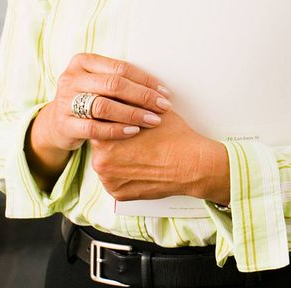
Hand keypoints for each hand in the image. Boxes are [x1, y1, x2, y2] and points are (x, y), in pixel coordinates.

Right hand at [26, 54, 171, 187]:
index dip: (146, 80)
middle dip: (143, 96)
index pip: (120, 68)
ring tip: (153, 120)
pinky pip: (94, 128)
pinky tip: (134, 131)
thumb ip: (121, 80)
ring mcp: (64, 101)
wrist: (58, 122)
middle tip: (163, 107)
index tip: (165, 92)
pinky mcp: (64, 124)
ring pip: (103, 106)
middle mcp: (71, 78)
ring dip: (133, 113)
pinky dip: (117, 130)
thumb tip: (160, 88)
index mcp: (82, 62)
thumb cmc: (90, 99)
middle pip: (113, 84)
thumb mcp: (100, 83)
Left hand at [89, 109, 230, 203]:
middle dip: (113, 141)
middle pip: (100, 145)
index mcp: (104, 134)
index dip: (112, 121)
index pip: (98, 124)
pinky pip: (115, 181)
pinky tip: (140, 167)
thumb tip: (115, 97)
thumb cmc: (174, 136)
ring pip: (107, 164)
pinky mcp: (118, 193)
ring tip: (139, 154)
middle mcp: (100, 159)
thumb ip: (126, 104)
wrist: (191, 164)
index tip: (121, 122)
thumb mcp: (148, 110)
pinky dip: (125, 176)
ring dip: (117, 159)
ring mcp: (108, 179)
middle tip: (134, 140)